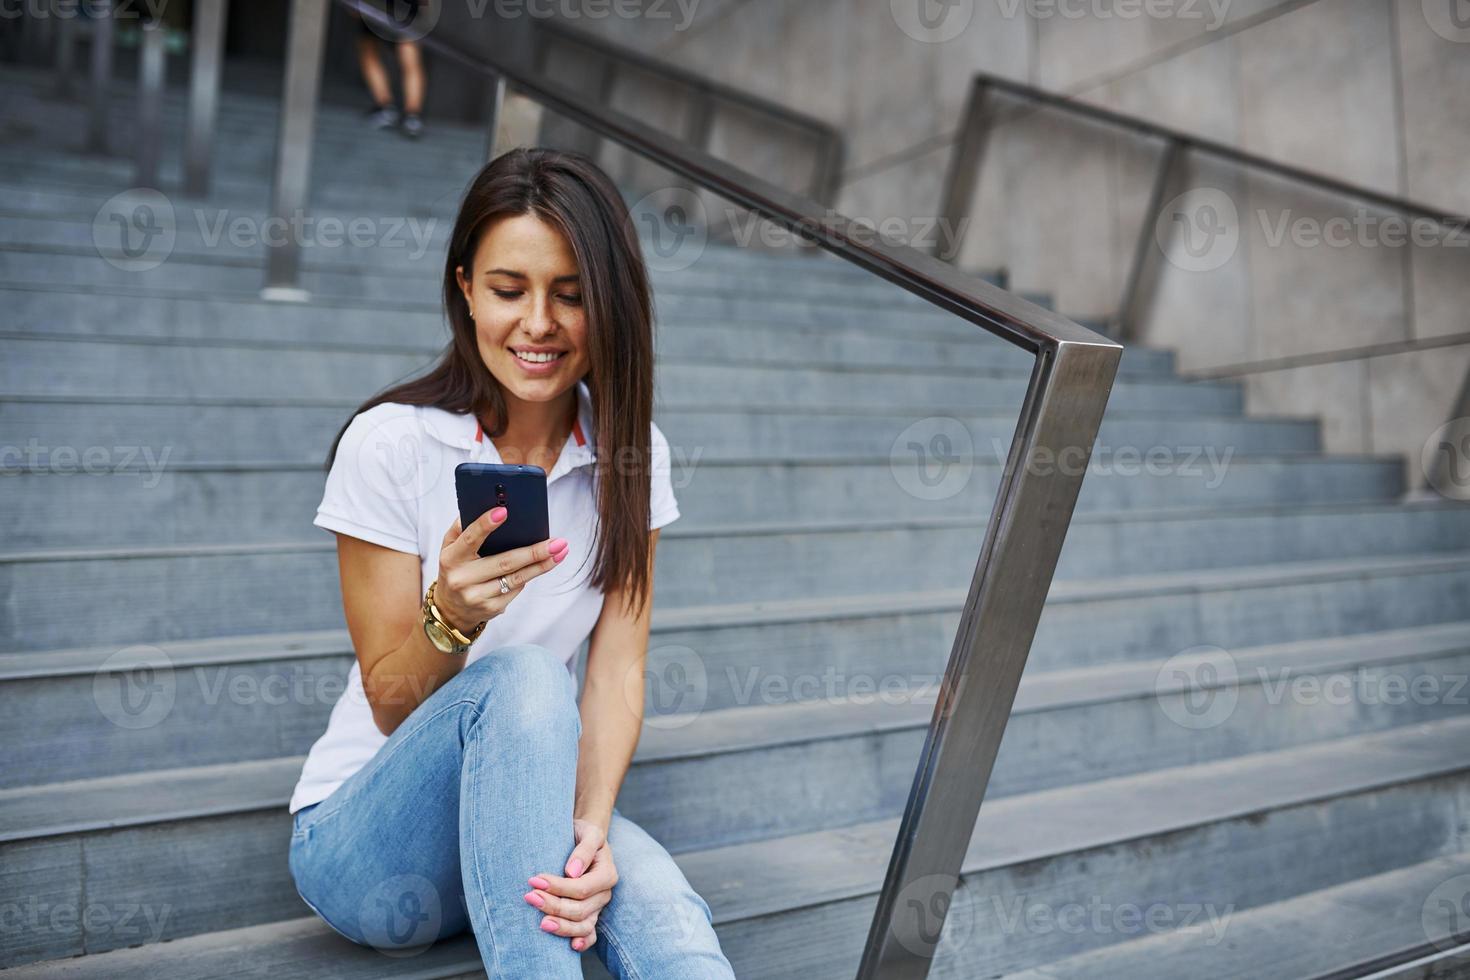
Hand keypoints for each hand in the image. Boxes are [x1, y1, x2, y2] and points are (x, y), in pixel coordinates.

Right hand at [433, 509, 568, 634]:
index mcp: (451, 558)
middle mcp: (463, 579)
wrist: (452, 609)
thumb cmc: (456, 568)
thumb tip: (483, 507)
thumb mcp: (449, 548)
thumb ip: (461, 528)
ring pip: (516, 579)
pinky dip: (529, 575)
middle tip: (557, 541)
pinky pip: (516, 589)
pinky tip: (544, 565)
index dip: (485, 525)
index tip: (504, 510)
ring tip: (561, 551)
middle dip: (534, 551)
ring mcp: (477, 596)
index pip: (470, 538)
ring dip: (542, 565)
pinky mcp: (491, 608)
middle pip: (505, 562)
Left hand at [524, 819, 617, 952]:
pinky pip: (590, 934)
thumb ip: (584, 849)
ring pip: (583, 926)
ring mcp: (597, 907)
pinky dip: (583, 942)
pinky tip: (571, 946)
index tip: (535, 880)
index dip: (558, 887)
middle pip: (580, 909)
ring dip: (562, 927)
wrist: (582, 838)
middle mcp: (604, 894)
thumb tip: (571, 872)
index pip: (581, 888)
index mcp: (607, 874)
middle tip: (529, 897)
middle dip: (553, 906)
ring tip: (540, 924)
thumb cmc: (583, 834)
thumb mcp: (588, 833)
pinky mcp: (590, 915)